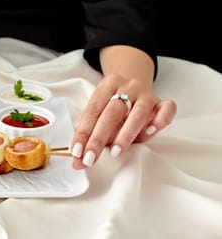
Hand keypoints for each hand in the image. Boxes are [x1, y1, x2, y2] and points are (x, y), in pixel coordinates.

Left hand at [70, 46, 176, 168]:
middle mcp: (127, 87)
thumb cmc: (113, 103)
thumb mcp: (100, 114)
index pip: (92, 110)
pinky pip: (167, 109)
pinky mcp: (162, 103)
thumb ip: (89, 135)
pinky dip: (159, 121)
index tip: (77, 152)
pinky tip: (150, 132)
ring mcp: (146, 95)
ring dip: (125, 134)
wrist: (134, 81)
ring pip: (138, 112)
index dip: (83, 132)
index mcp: (107, 86)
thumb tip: (78, 162)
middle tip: (91, 157)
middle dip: (99, 137)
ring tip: (115, 152)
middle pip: (112, 112)